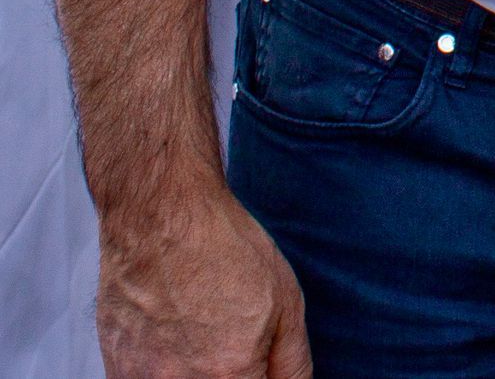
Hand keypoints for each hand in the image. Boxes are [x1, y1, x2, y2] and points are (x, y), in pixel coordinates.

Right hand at [96, 187, 309, 378]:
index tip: (258, 364)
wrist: (160, 217)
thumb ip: (292, 364)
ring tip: (201, 333)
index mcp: (229, 375)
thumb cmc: (225, 250)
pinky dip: (165, 371)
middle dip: (232, 376)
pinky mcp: (116, 372)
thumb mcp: (285, 302)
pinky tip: (174, 339)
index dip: (260, 378)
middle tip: (228, 342)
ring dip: (197, 372)